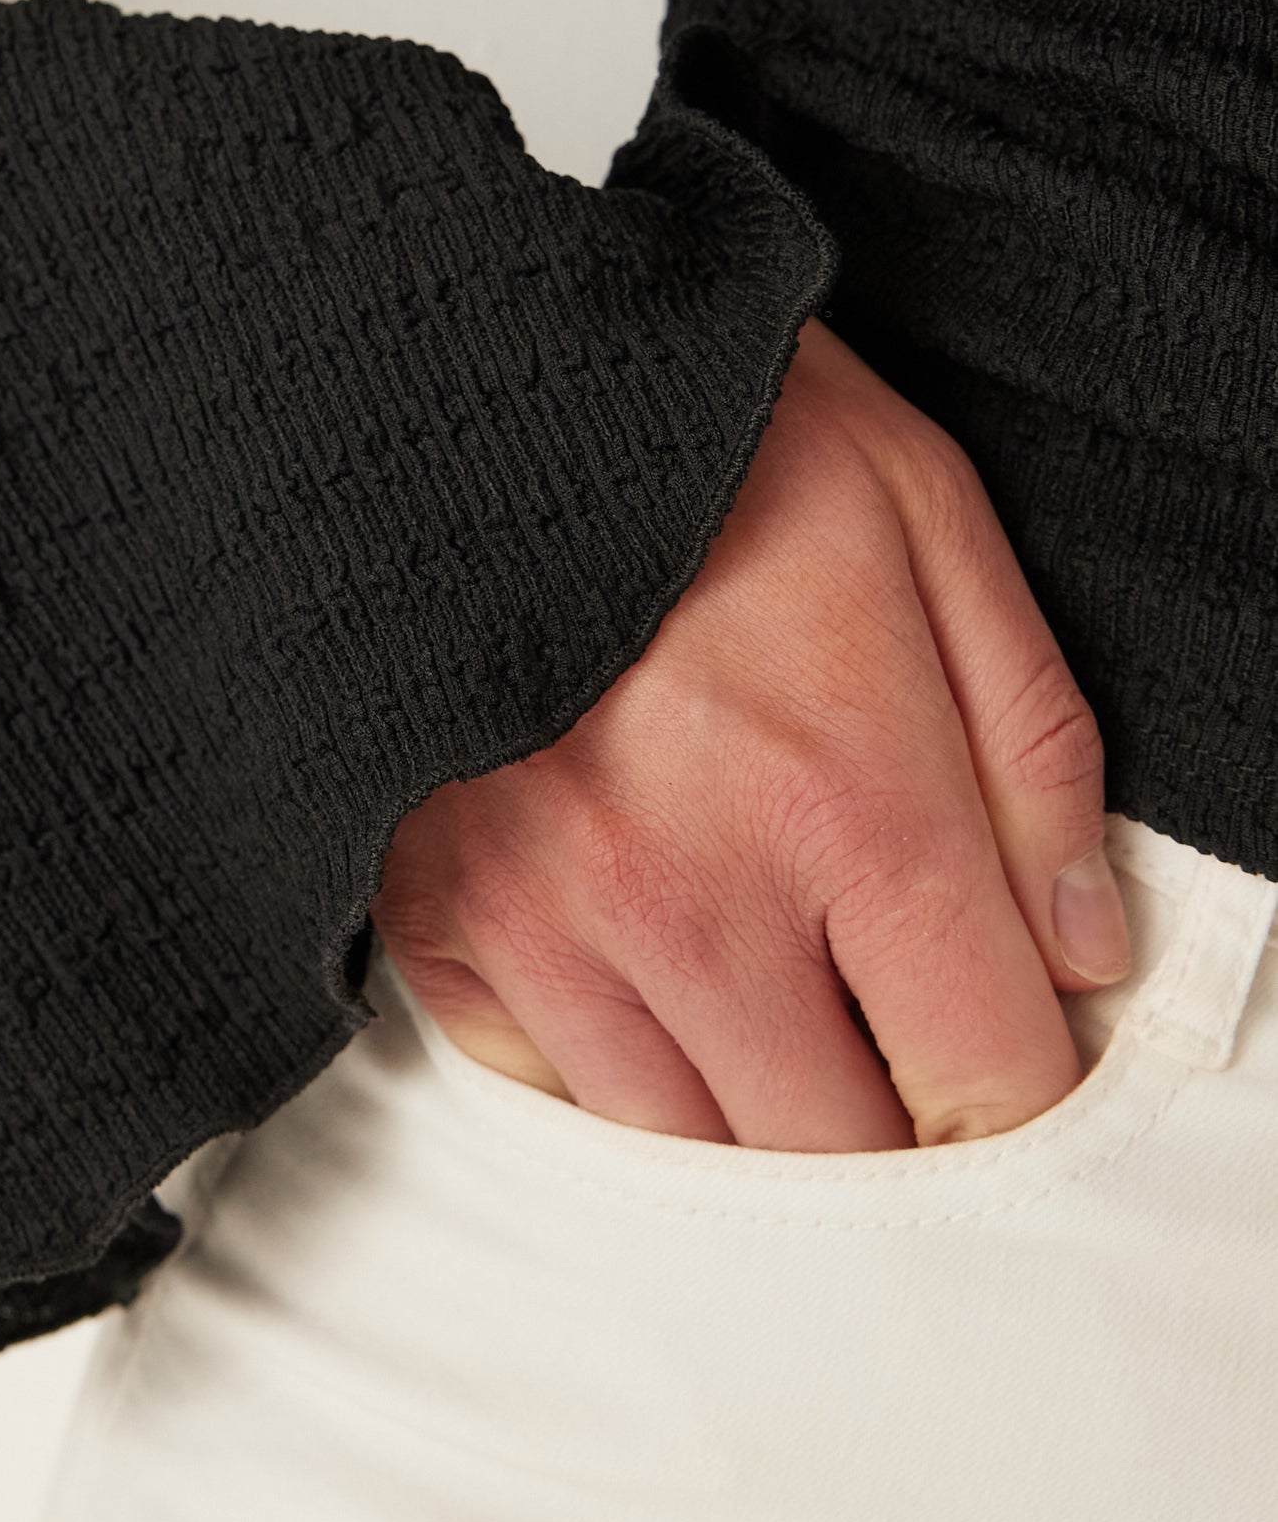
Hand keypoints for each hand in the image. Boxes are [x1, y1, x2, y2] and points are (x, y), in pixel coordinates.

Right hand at [372, 318, 1129, 1149]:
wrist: (455, 362)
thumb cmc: (700, 427)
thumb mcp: (923, 517)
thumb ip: (1030, 745)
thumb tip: (1086, 951)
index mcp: (846, 798)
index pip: (988, 1082)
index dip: (1025, 1097)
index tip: (1009, 1058)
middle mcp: (689, 894)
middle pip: (840, 1158)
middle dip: (895, 1127)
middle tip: (891, 1036)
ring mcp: (544, 920)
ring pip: (688, 1150)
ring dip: (750, 1107)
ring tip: (768, 995)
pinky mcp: (436, 918)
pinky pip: (544, 1089)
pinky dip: (606, 1061)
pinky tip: (637, 958)